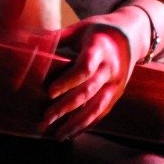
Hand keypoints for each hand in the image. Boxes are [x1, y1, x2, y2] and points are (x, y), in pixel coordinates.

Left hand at [39, 15, 133, 138]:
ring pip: (97, 107)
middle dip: (66, 107)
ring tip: (58, 135)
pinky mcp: (118, 93)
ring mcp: (116, 83)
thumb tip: (29, 42)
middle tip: (46, 118)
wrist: (134, 36)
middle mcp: (110, 68)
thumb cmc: (100, 30)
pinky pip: (103, 112)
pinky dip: (88, 124)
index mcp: (100, 49)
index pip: (84, 68)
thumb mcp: (81, 28)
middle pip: (88, 91)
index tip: (50, 92)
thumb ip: (57, 37)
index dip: (67, 81)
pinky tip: (72, 133)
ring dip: (77, 123)